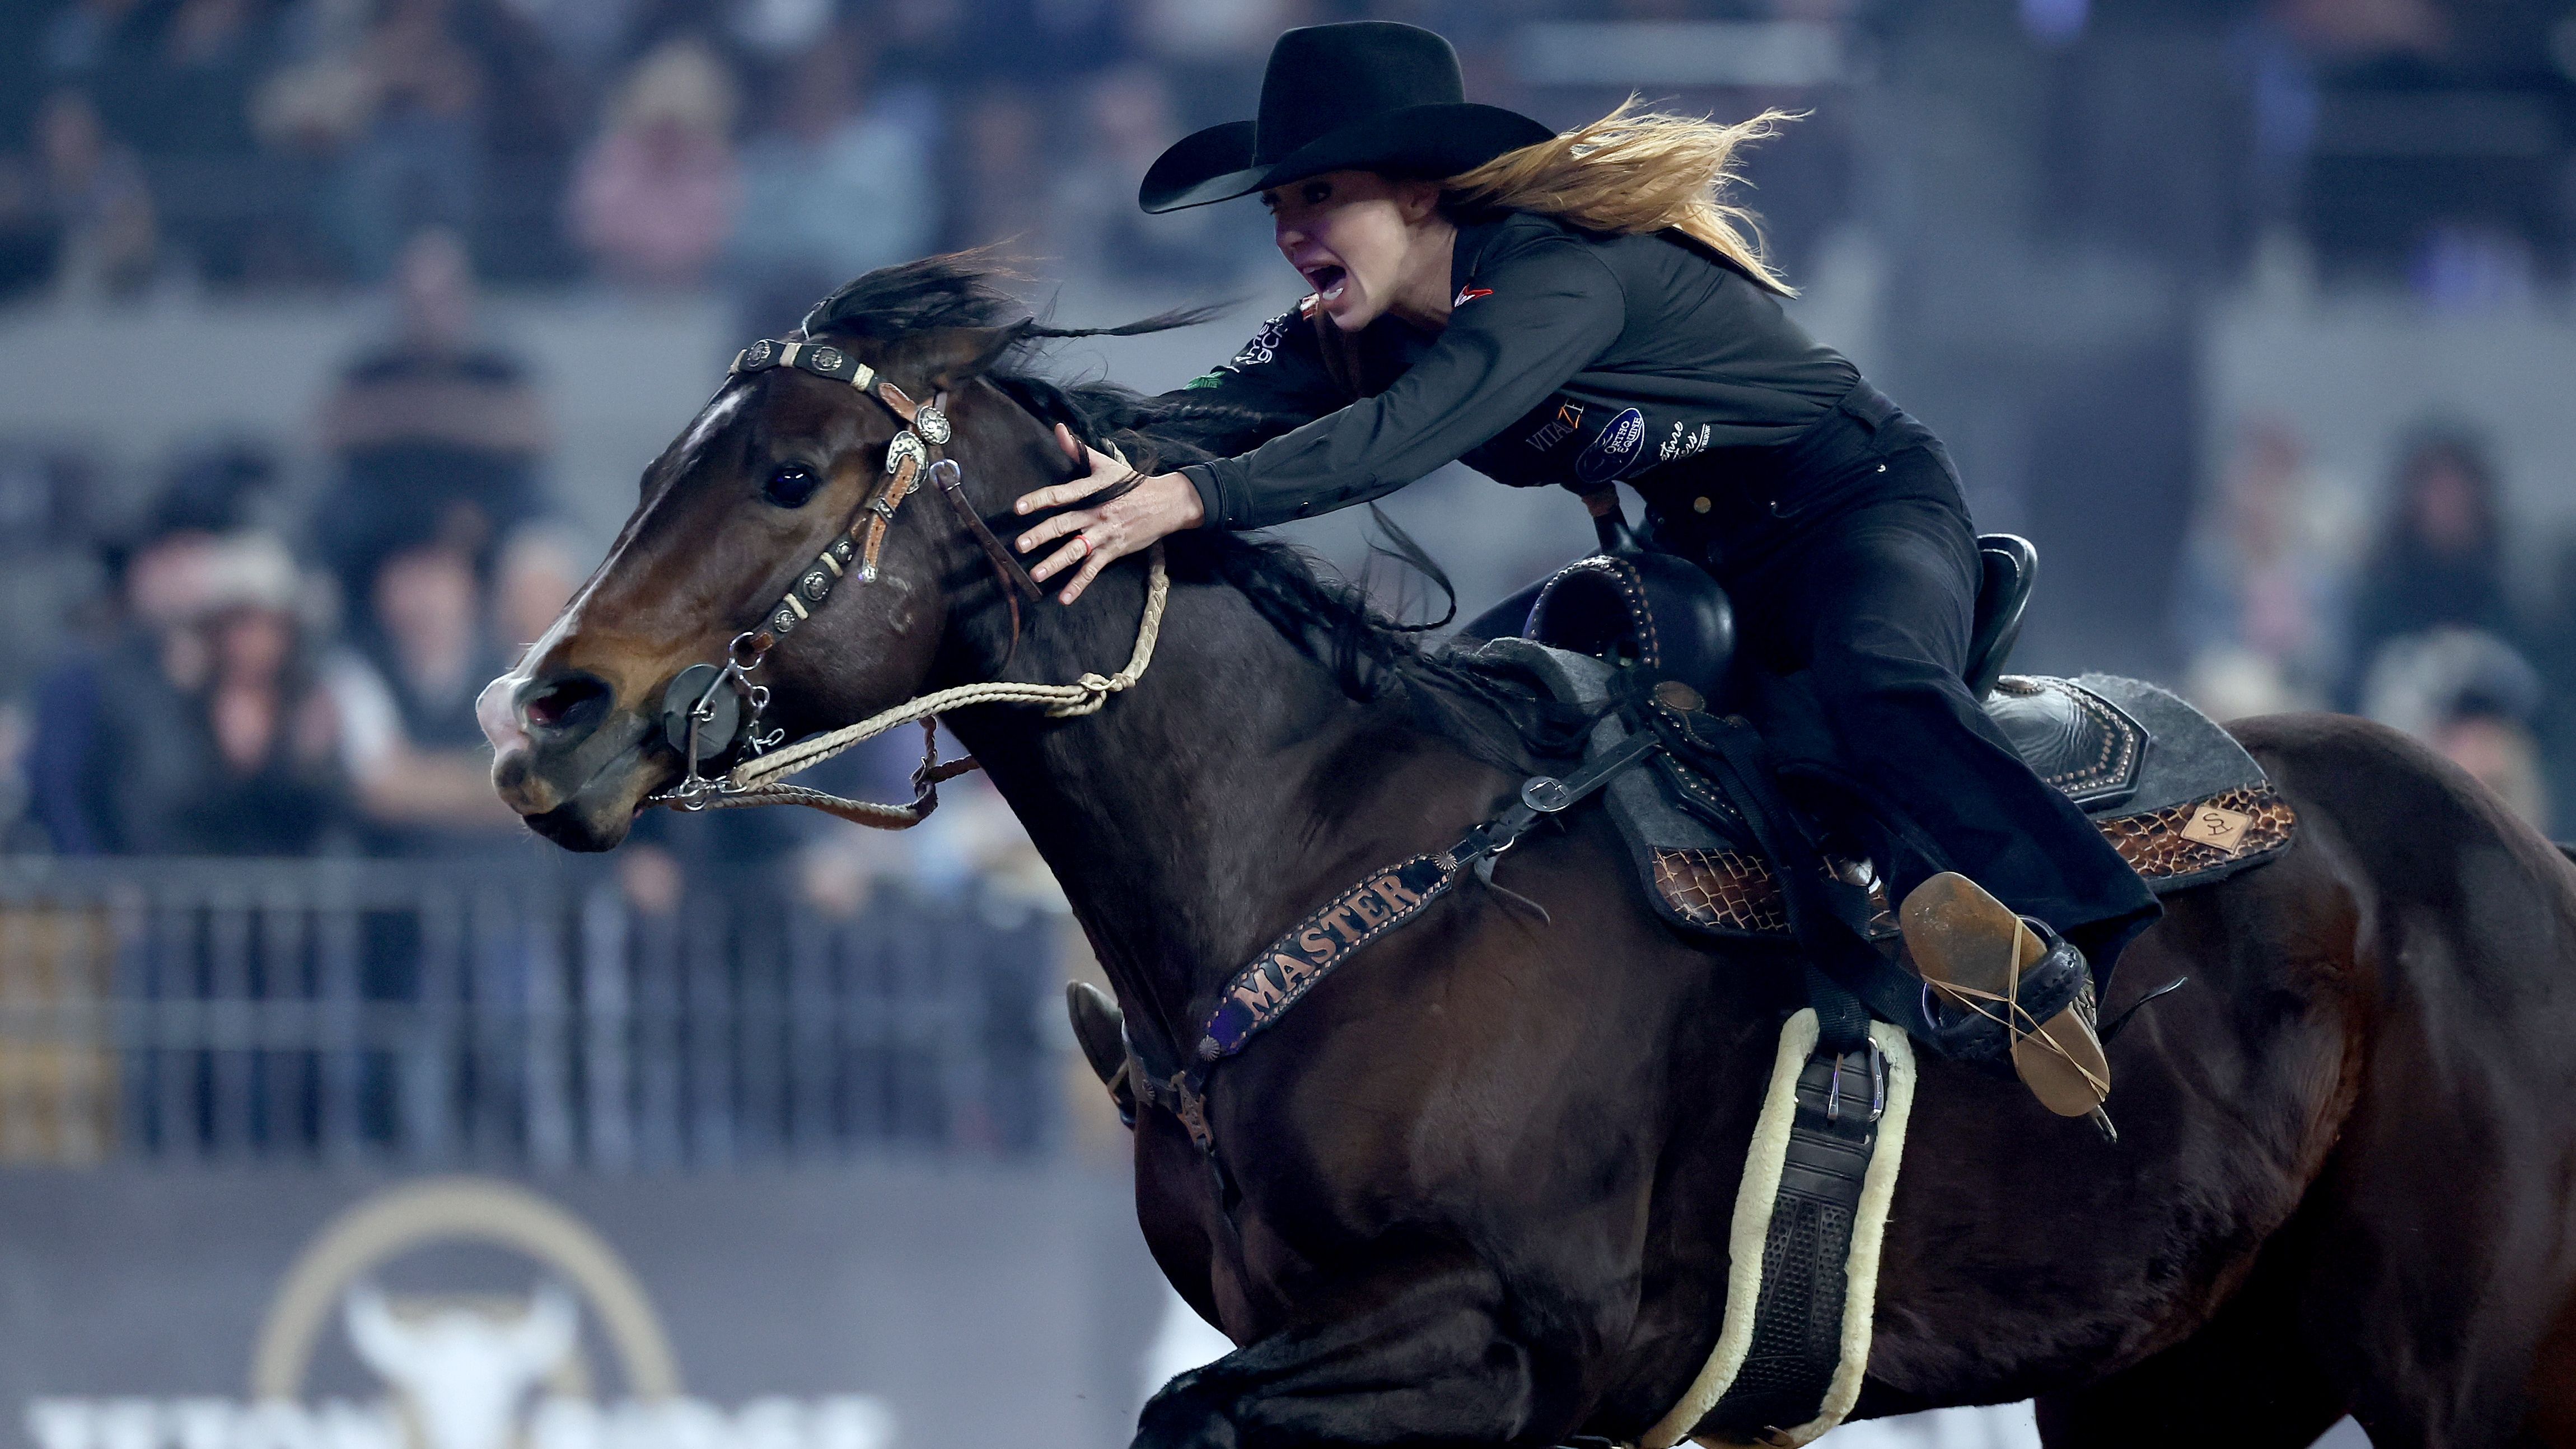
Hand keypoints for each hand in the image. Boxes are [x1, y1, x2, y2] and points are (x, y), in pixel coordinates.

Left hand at [1013, 424, 1203, 604]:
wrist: (1167, 503)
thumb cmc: (1133, 483)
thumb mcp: (1106, 464)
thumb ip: (1077, 450)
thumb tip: (1058, 429)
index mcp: (1093, 491)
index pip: (1062, 494)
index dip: (1039, 500)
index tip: (1018, 507)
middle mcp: (1097, 513)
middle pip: (1065, 525)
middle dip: (1041, 535)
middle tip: (1019, 545)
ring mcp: (1104, 535)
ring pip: (1076, 550)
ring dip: (1056, 563)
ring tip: (1036, 574)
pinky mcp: (1113, 550)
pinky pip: (1093, 570)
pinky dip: (1079, 585)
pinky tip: (1064, 598)